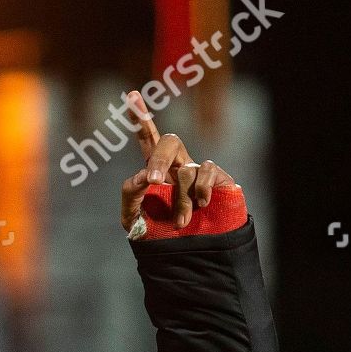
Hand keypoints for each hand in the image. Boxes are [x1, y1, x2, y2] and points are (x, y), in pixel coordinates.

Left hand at [120, 90, 236, 231]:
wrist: (189, 256)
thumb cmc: (158, 235)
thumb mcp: (133, 218)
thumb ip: (131, 193)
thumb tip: (143, 174)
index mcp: (154, 169)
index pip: (147, 138)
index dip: (140, 118)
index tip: (131, 96)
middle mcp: (178, 164)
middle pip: (169, 141)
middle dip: (159, 160)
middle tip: (153, 181)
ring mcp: (199, 171)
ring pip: (187, 171)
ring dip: (181, 199)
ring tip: (180, 223)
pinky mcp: (220, 180)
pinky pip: (208, 172)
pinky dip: (201, 189)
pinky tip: (201, 205)